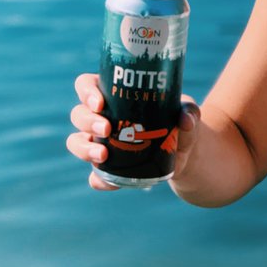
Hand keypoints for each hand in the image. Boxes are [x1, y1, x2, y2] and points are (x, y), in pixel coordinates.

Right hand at [67, 72, 201, 191]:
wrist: (186, 152)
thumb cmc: (180, 121)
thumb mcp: (187, 112)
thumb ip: (189, 111)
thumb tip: (185, 120)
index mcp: (113, 95)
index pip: (86, 85)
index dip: (86, 91)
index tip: (100, 102)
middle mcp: (101, 118)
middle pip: (78, 114)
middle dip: (87, 121)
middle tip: (107, 128)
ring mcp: (101, 143)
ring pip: (77, 142)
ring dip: (84, 148)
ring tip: (103, 154)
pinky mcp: (109, 169)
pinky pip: (95, 176)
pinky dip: (98, 179)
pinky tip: (107, 181)